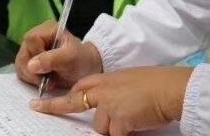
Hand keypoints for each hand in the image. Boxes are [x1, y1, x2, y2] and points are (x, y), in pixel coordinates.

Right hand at [16, 21, 102, 89]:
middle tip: (46, 80)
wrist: (86, 70)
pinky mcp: (29, 62)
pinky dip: (31, 80)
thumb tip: (31, 65)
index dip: (35, 55)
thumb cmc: (81, 60)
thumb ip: (52, 59)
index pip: (31, 40)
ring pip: (20, 65)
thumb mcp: (70, 58)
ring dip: (32, 77)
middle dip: (32, 71)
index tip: (46, 68)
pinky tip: (43, 82)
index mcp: (47, 30)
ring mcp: (32, 50)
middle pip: (22, 54)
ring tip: (47, 81)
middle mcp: (36, 37)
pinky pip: (22, 72)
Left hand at [30, 66, 193, 135]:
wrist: (171, 88)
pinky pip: (116, 135)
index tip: (39, 103)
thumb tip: (107, 107)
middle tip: (38, 108)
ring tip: (134, 116)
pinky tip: (138, 123)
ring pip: (102, 126)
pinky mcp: (119, 121)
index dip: (61, 98)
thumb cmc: (157, 84)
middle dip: (59, 107)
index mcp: (108, 79)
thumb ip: (114, 91)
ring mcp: (109, 105)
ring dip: (114, 127)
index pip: (80, 88)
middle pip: (77, 101)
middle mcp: (104, 90)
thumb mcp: (130, 81)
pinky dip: (127, 133)